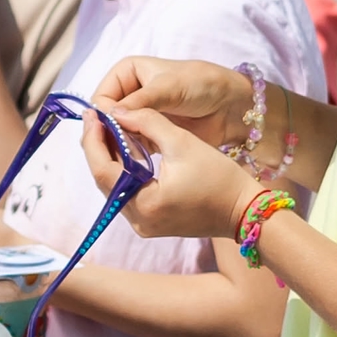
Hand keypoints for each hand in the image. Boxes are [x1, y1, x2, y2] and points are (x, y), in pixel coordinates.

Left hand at [80, 105, 258, 242]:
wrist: (245, 210)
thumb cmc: (219, 177)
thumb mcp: (182, 142)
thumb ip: (146, 122)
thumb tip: (117, 111)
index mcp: (144, 204)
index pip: (104, 170)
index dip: (94, 140)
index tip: (91, 114)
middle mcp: (139, 221)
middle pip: (106, 180)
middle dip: (99, 147)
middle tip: (96, 118)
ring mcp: (145, 225)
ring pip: (115, 187)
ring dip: (110, 158)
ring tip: (108, 128)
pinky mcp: (153, 223)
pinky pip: (128, 194)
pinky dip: (124, 172)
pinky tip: (126, 149)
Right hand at [88, 58, 256, 153]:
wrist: (230, 106)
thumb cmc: (201, 85)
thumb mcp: (169, 88)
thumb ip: (141, 101)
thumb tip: (111, 115)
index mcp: (127, 73)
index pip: (102, 96)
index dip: (104, 115)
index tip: (113, 132)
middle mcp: (128, 93)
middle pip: (106, 118)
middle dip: (112, 134)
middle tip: (123, 150)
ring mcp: (137, 116)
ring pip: (116, 135)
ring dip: (122, 147)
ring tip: (134, 158)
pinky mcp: (148, 135)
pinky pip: (131, 147)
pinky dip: (133, 156)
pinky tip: (140, 164)